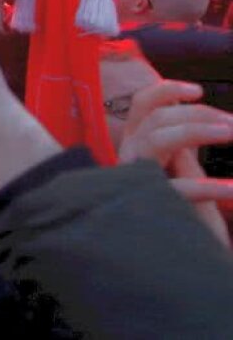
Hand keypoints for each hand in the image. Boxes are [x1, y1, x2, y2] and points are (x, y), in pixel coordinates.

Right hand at [118, 80, 232, 244]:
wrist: (161, 262)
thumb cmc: (177, 214)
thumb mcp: (181, 174)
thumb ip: (183, 150)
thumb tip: (197, 118)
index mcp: (137, 144)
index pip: (143, 105)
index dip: (167, 90)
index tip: (198, 90)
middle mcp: (129, 157)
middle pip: (156, 117)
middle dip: (198, 113)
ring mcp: (134, 179)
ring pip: (157, 137)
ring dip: (199, 130)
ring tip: (232, 133)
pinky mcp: (146, 205)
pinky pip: (177, 189)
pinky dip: (208, 187)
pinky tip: (232, 191)